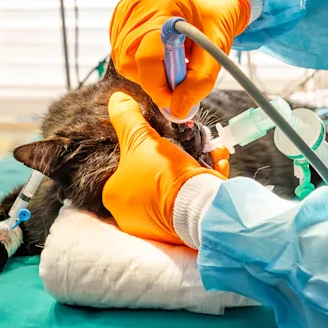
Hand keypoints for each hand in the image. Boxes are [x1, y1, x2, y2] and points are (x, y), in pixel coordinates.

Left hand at [103, 92, 224, 244]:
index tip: (154, 137)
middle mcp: (129, 214)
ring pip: (172, 186)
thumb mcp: (141, 138)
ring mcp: (154, 224)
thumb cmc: (163, 175)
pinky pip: (188, 198)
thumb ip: (127, 118)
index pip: (120, 166)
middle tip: (182, 142)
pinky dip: (203, 180)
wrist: (199, 206)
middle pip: (149, 175)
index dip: (139, 148)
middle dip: (169, 157)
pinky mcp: (180, 229)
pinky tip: (214, 164)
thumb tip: (116, 99)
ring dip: (190, 165)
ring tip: (205, 149)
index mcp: (113, 196)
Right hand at [110, 0, 250, 118]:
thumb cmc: (213, 21)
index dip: (159, 86)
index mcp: (167, 7)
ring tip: (168, 61)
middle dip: (152, 79)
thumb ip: (199, 82)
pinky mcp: (120, 13)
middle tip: (176, 76)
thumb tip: (177, 110)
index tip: (174, 99)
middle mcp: (141, 3)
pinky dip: (136, 60)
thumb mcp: (217, 51)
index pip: (147, 56)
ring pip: (121, 58)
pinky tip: (155, 52)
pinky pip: (119, 50)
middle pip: (130, 60)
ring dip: (144, 71)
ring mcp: (127, 6)